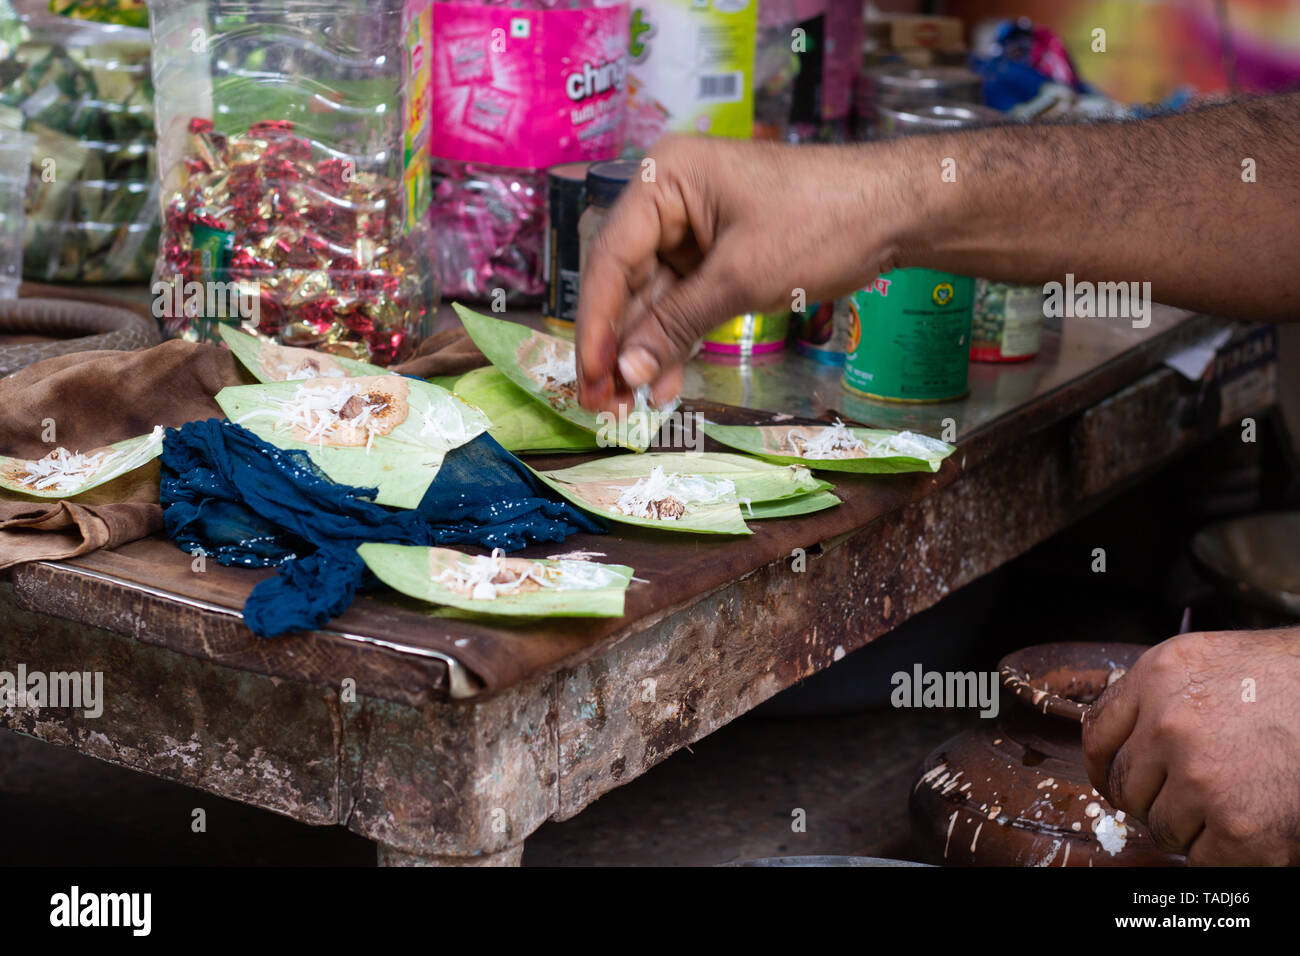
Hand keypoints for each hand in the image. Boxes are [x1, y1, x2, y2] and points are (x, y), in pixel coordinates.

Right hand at [575, 135, 917, 413]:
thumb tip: (624, 373)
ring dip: (644, 351)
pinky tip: (662, 384)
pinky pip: (684, 302)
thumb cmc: (820, 224)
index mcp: (662, 179)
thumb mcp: (740, 279)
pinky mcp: (718, 254)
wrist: (895, 211)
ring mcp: (692, 228)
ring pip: (653, 298)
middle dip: (618, 345)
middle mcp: (668, 198)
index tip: (589, 375)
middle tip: (602, 403)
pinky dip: (676, 341)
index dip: (596, 325)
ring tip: (628, 406)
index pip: (611, 258)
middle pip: (626, 281)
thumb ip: (675, 325)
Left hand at [1083, 628, 1299, 864]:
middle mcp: (1170, 726)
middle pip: (1125, 789)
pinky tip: (1249, 824)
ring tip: (1232, 800)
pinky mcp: (1239, 828)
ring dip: (1189, 826)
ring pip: (1161, 827)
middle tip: (1190, 795)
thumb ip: (1156, 693)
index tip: (1111, 779)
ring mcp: (1202, 778)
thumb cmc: (1288, 682)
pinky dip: (1222, 852)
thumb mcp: (1207, 660)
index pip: (1096, 736)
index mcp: (1158, 678)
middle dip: (1151, 798)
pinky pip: (1200, 858)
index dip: (1102, 766)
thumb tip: (1120, 736)